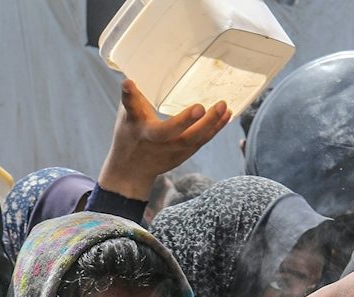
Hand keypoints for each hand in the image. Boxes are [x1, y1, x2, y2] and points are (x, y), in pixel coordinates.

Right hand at [97, 79, 231, 200]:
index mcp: (136, 125)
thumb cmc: (130, 134)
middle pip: (169, 131)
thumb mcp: (127, 115)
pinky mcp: (184, 153)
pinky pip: (202, 140)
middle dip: (184, 121)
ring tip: (223, 106)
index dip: (130, 95)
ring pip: (192, 138)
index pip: (132, 108)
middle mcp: (154, 139)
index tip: (128, 83)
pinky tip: (226, 114)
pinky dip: (215, 127)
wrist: (132, 169)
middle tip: (200, 108)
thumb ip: (133, 97)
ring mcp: (171, 149)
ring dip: (210, 123)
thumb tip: (137, 70)